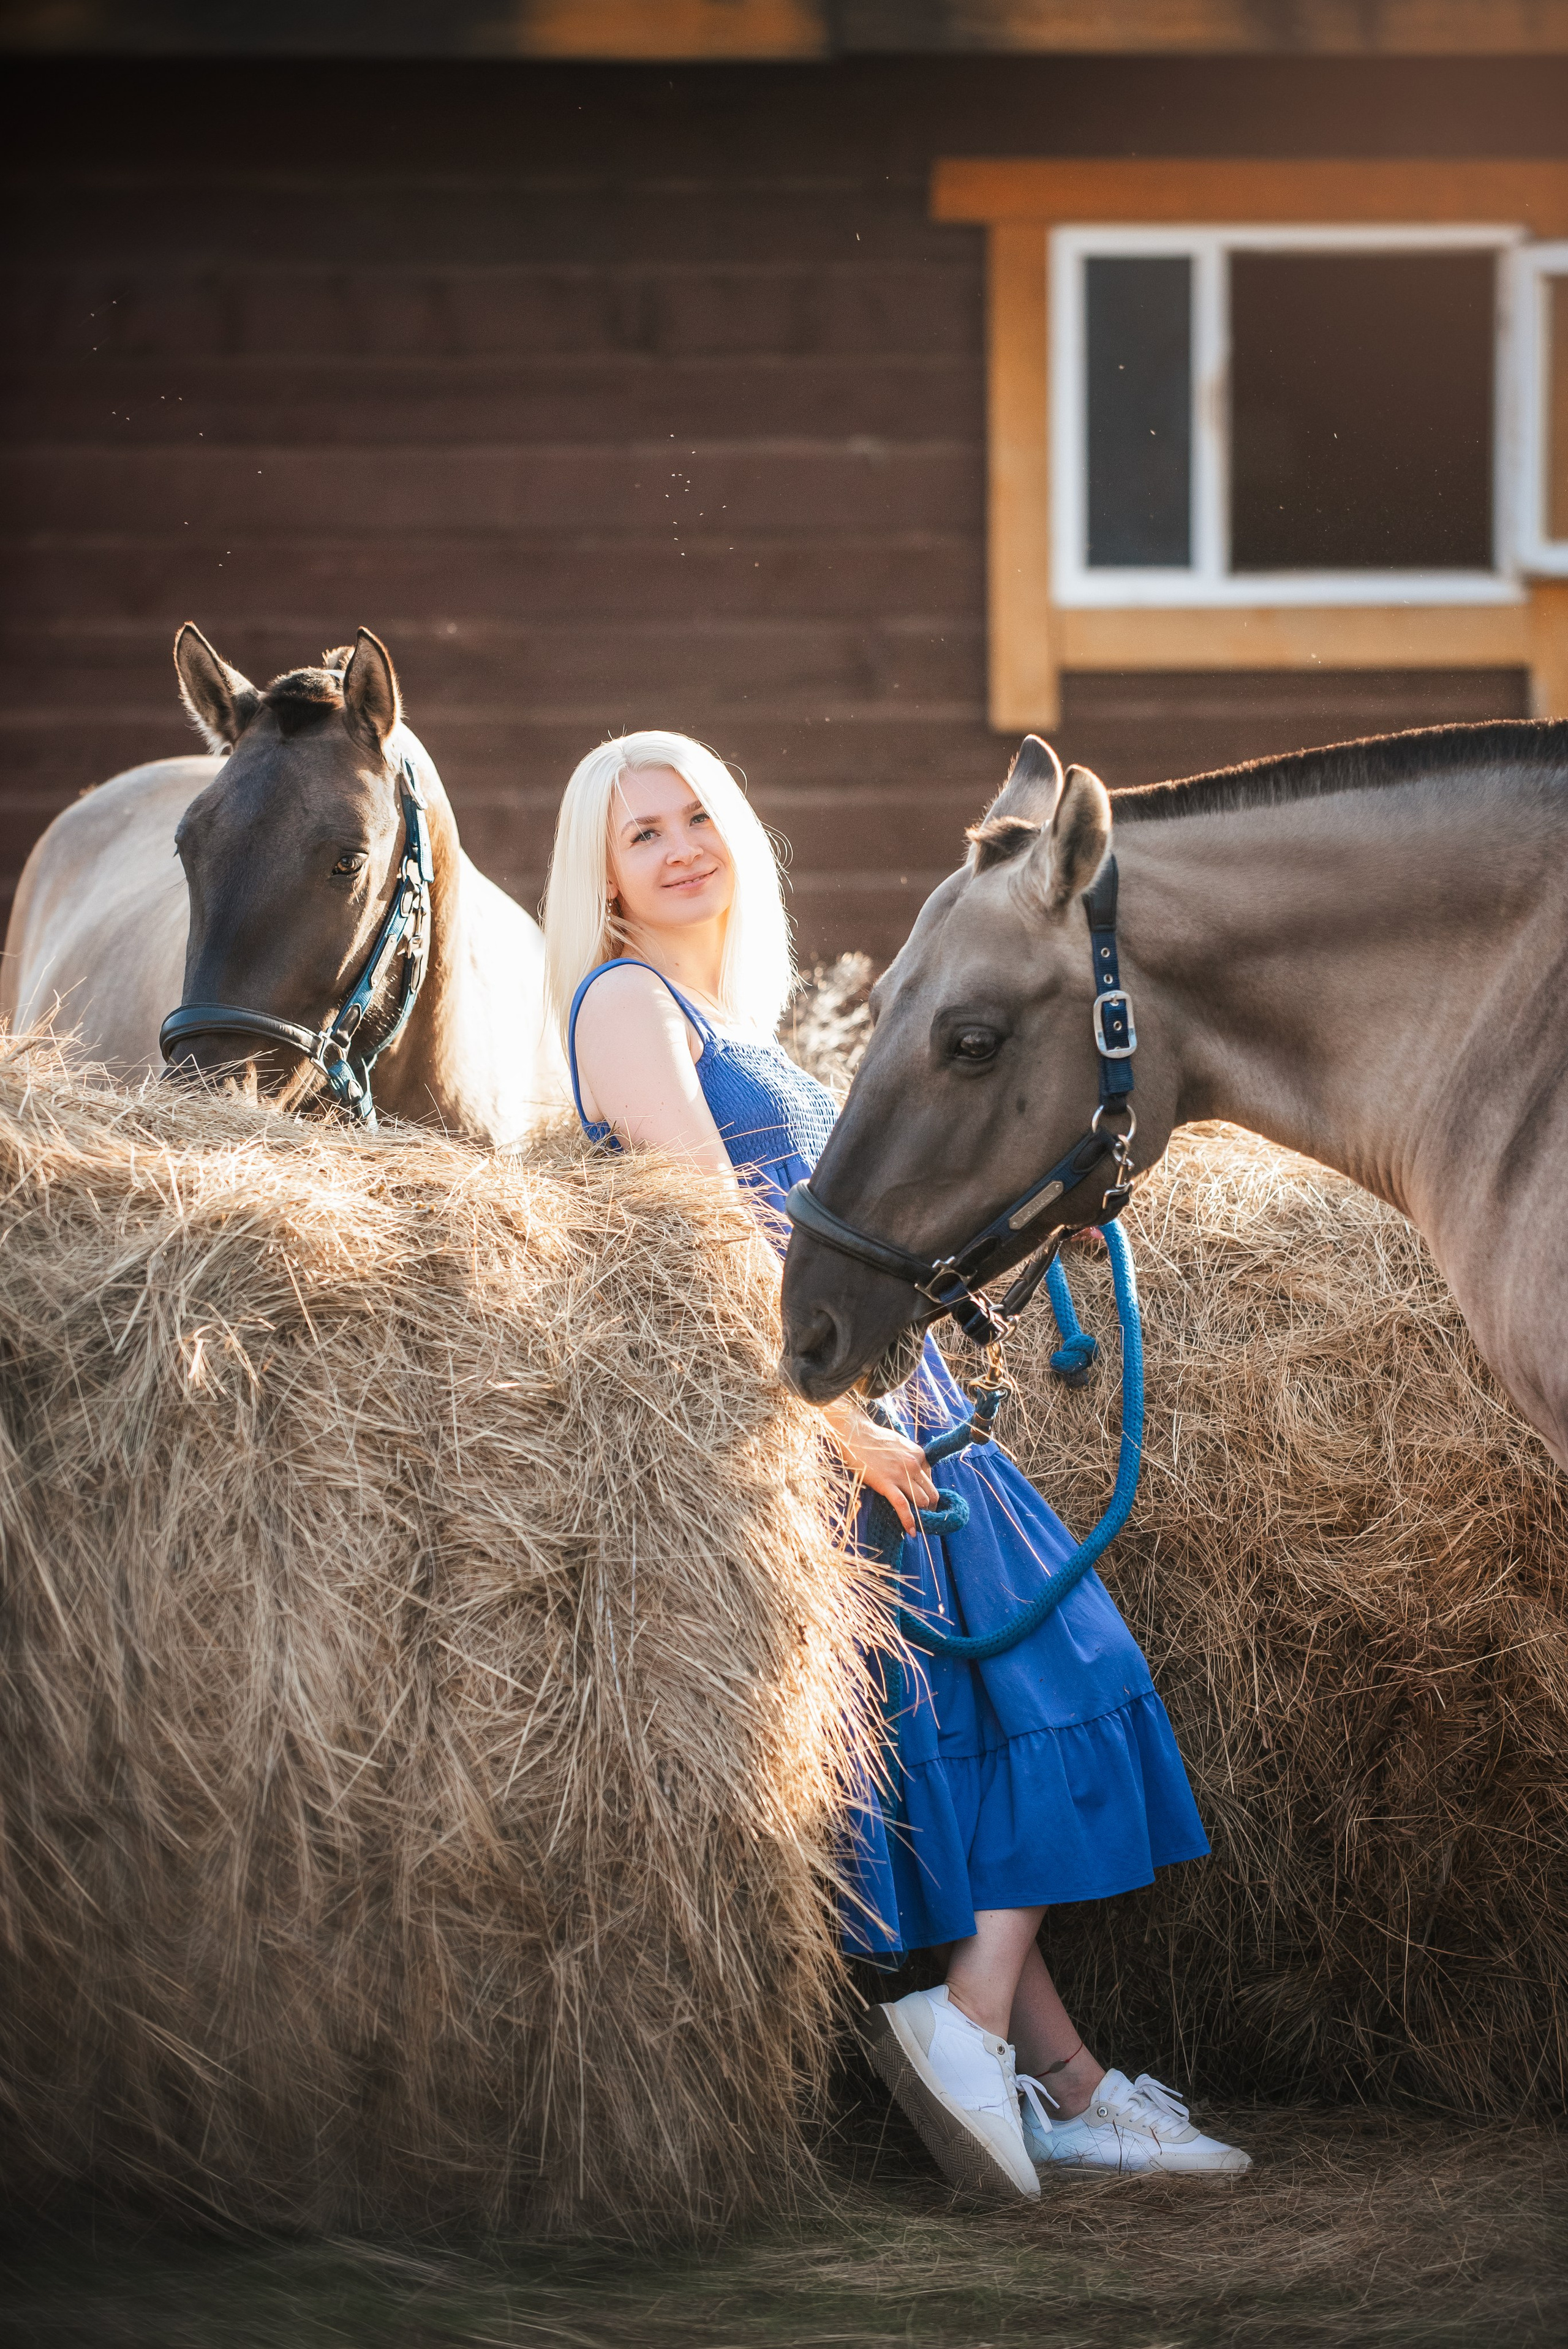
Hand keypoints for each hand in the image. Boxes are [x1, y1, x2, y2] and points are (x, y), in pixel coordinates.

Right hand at [822, 1398, 938, 1536]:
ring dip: (921, 1514)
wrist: (853, 1434)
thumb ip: (909, 1457)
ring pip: (922, 1501)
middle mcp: (914, 1464)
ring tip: (916, 1523)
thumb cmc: (873, 1439)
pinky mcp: (886, 1483)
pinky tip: (911, 1532)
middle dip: (929, 1507)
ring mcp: (901, 1474)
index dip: (927, 1492)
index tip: (921, 1500)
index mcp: (918, 1454)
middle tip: (923, 1516)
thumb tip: (912, 1473)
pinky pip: (903, 1507)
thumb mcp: (899, 1444)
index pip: (930, 1479)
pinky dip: (909, 1521)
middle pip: (931, 1493)